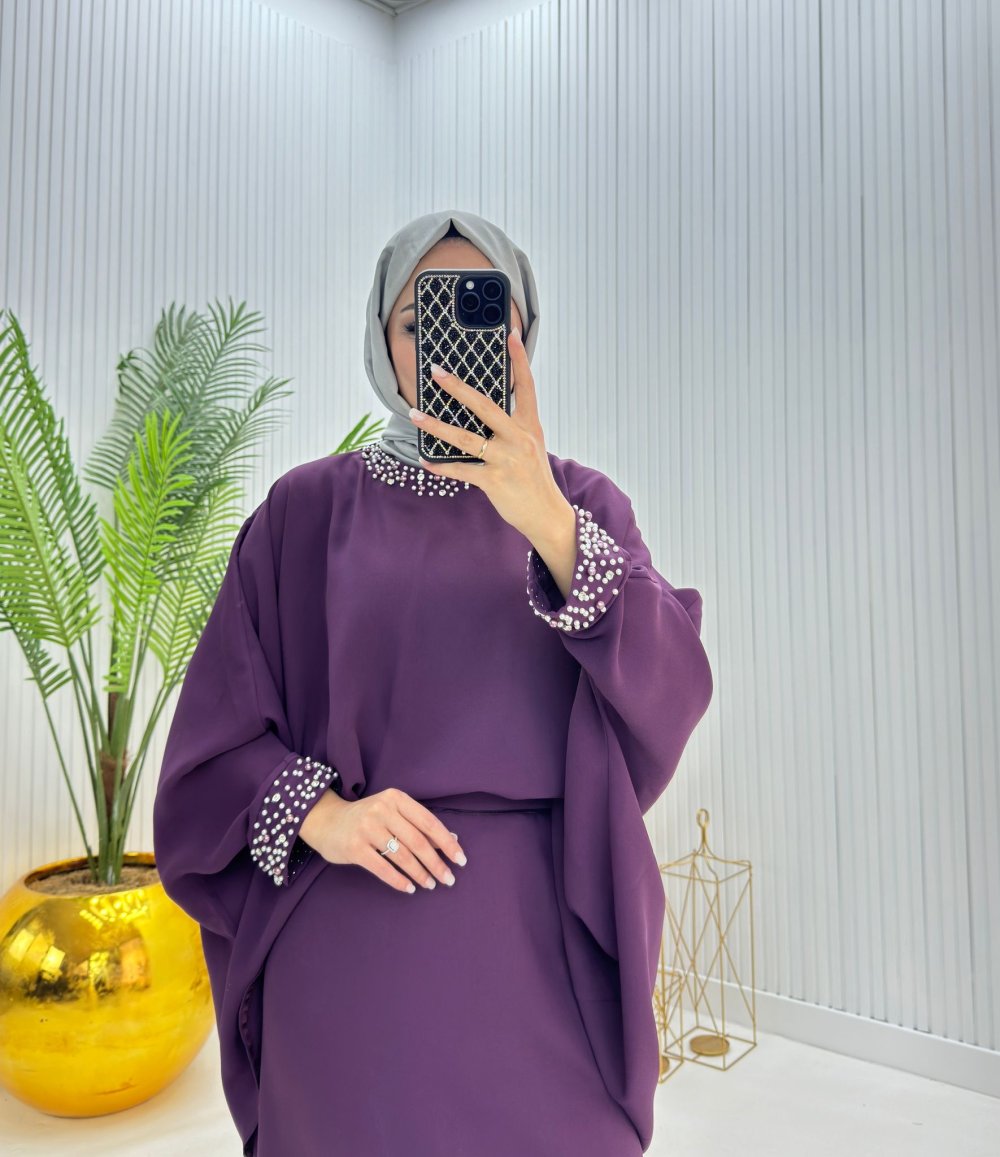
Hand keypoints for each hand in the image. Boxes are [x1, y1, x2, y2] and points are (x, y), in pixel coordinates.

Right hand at [299, 786, 468, 894]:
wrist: (327, 821)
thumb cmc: (368, 818)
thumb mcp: (393, 813)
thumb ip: (419, 825)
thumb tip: (453, 839)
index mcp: (396, 798)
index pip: (428, 822)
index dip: (447, 842)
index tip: (460, 859)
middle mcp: (381, 809)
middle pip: (417, 841)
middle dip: (436, 863)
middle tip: (448, 879)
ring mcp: (366, 828)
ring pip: (402, 856)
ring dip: (420, 873)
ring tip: (430, 884)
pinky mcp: (354, 847)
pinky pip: (382, 868)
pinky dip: (399, 881)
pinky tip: (410, 888)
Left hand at [408, 327, 571, 541]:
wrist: (547, 514)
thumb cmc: (534, 478)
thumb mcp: (531, 446)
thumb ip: (511, 427)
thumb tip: (481, 409)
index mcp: (530, 426)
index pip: (525, 386)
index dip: (519, 359)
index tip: (510, 334)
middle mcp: (519, 439)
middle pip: (485, 406)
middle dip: (458, 388)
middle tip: (437, 372)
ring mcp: (506, 460)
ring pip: (465, 438)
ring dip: (436, 426)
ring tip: (415, 415)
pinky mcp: (495, 481)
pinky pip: (461, 470)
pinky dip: (441, 467)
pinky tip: (426, 461)